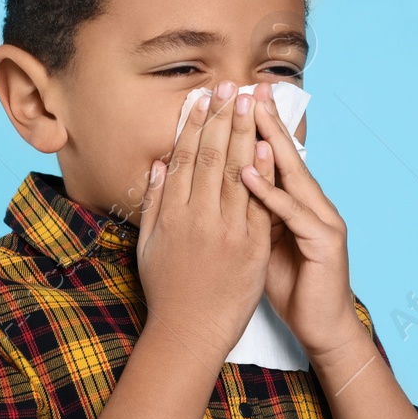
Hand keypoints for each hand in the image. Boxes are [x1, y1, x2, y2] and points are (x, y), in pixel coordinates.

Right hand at [136, 81, 271, 370]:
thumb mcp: (149, 245)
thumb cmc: (167, 291)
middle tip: (231, 86)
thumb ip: (155, 203)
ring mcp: (226, 232)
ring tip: (250, 103)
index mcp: (171, 214)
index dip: (194, 124)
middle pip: (211, 157)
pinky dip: (264, 174)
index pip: (184, 158)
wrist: (190, 332)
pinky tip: (268, 147)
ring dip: (244, 134)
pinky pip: (259, 203)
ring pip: (236, 173)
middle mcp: (197, 218)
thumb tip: (160, 165)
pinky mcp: (251, 247)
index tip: (203, 97)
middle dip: (222, 118)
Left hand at [240, 86, 363, 357]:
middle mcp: (314, 206)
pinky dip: (270, 192)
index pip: (275, 158)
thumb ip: (250, 212)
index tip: (235, 99)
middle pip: (287, 157)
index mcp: (298, 205)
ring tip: (248, 117)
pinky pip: (293, 213)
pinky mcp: (325, 243)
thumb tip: (221, 187)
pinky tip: (249, 174)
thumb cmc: (292, 286)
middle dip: (267, 122)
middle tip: (249, 88)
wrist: (322, 326)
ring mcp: (323, 221)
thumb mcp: (264, 243)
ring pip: (292, 177)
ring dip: (270, 146)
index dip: (257, 128)